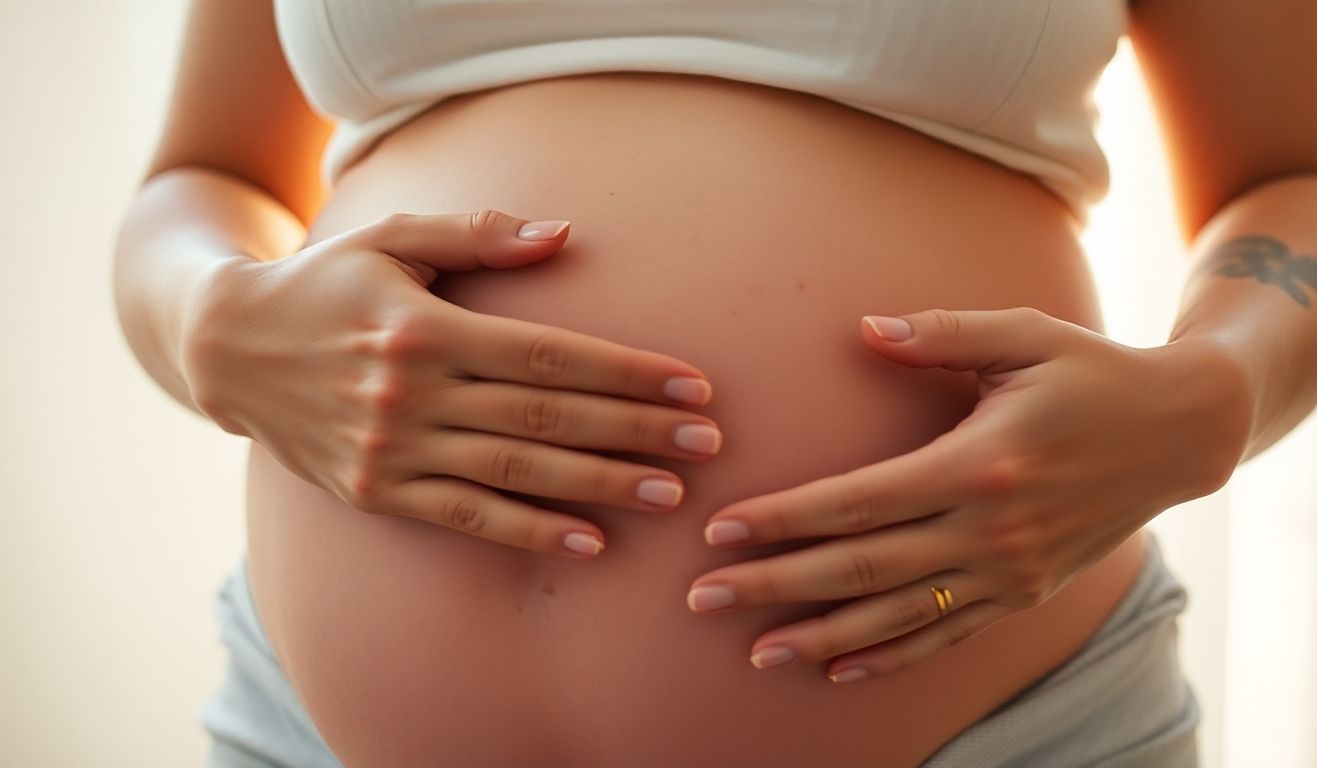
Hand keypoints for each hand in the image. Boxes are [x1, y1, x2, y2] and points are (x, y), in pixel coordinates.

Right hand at [181, 210, 723, 556]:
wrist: (228, 347)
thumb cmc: (324, 281)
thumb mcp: (391, 238)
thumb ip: (478, 235)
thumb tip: (565, 234)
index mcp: (424, 325)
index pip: (549, 354)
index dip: (627, 371)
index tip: (692, 386)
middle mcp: (410, 391)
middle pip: (546, 416)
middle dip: (634, 431)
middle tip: (707, 444)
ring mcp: (391, 448)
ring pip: (515, 471)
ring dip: (598, 485)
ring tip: (669, 494)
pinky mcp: (374, 491)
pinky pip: (464, 517)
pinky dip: (527, 532)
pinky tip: (587, 541)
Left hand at [684, 306, 1251, 681]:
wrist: (1181, 433)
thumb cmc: (1092, 372)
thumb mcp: (1024, 335)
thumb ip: (941, 332)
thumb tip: (863, 329)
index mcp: (980, 462)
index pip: (859, 501)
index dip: (785, 518)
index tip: (722, 530)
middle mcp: (992, 529)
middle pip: (862, 567)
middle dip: (776, 583)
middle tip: (703, 596)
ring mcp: (1011, 571)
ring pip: (897, 615)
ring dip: (821, 636)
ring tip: (754, 648)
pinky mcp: (1026, 593)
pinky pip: (947, 635)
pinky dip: (891, 655)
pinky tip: (840, 668)